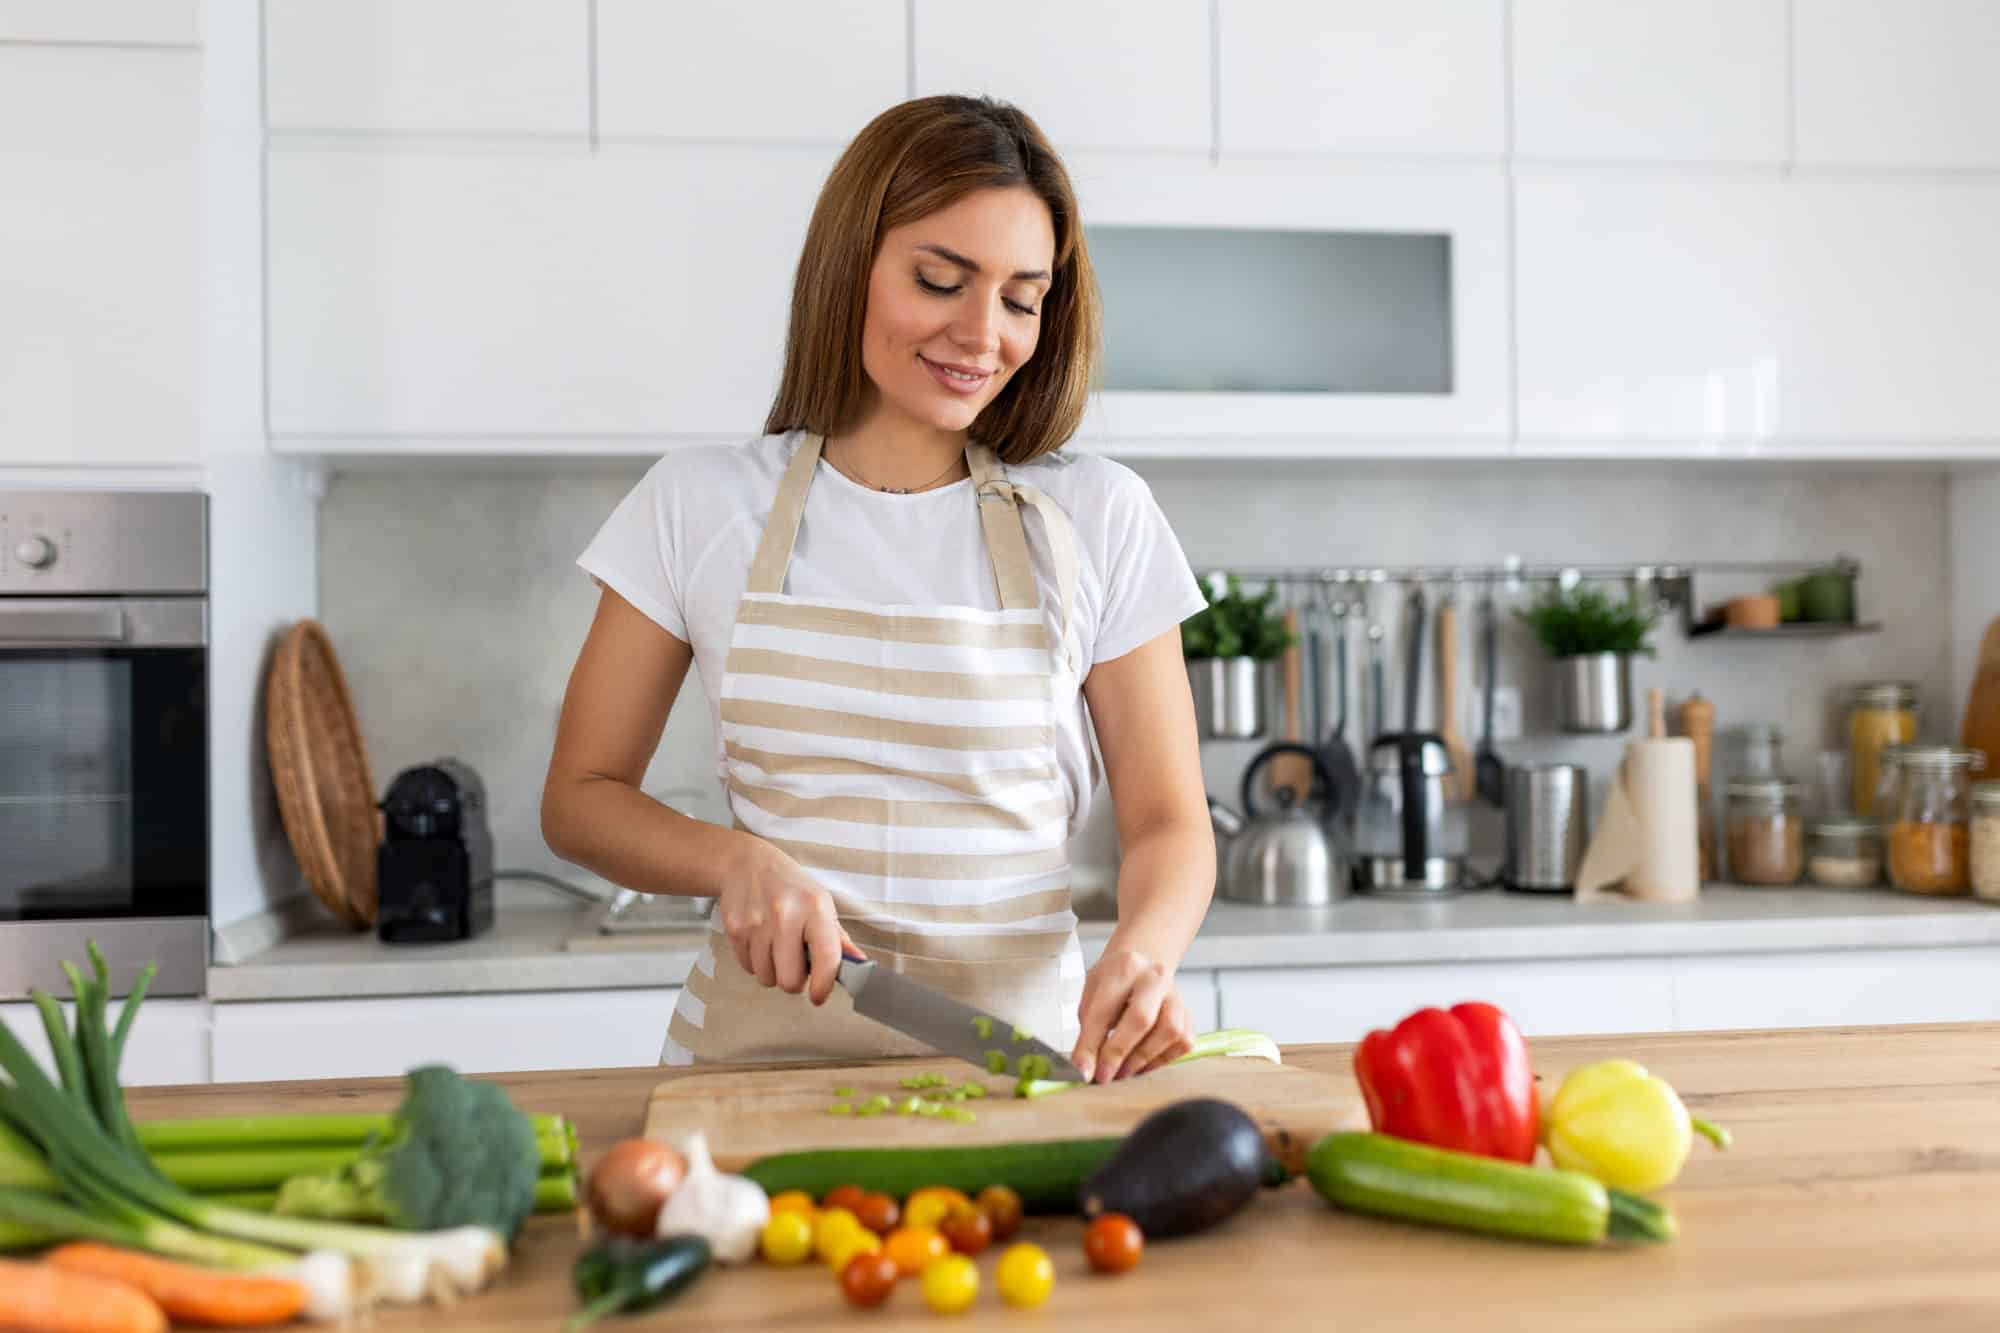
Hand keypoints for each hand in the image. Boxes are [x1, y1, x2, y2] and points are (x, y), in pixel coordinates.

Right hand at [717, 838, 858, 1005]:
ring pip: (767, 978)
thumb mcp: (821, 903)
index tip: (819, 996)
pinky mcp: (734, 930)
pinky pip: (748, 968)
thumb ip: (838, 938)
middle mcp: (785, 915)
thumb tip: (860, 965)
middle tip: (796, 964)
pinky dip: (756, 962)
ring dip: (774, 972)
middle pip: (790, 980)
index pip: (826, 959)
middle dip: (795, 981)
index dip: (823, 986)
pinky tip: (761, 941)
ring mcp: (757, 924)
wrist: (747, 864)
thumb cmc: (790, 886)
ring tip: (777, 948)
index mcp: (815, 908)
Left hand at [1070, 948, 1192, 1083]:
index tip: (1083, 1072)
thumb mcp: (1092, 996)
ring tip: (1123, 1071)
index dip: (1091, 1045)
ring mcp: (1176, 995)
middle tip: (1104, 1076)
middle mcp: (1154, 978)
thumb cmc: (1114, 983)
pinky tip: (1143, 1063)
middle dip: (1119, 1053)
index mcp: (1124, 968)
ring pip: (1169, 1032)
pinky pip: (1183, 1043)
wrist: (1142, 966)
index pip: (1104, 1010)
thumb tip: (1086, 1069)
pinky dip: (1161, 1060)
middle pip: (1142, 1018)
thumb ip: (1090, 1030)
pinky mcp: (1188, 1014)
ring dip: (1143, 1059)